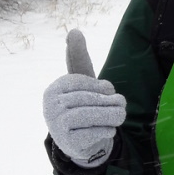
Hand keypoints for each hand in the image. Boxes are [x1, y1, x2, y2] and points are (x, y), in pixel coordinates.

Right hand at [42, 30, 126, 165]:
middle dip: (108, 101)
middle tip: (123, 104)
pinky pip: (90, 134)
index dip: (98, 85)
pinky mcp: (67, 143)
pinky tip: (109, 131)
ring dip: (110, 115)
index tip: (109, 89)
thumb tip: (74, 31)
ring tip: (121, 115)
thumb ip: (79, 58)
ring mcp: (56, 126)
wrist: (80, 142)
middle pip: (85, 99)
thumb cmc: (82, 106)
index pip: (78, 82)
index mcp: (53, 89)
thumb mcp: (83, 83)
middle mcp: (50, 106)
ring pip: (88, 116)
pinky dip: (104, 131)